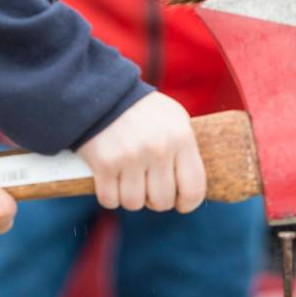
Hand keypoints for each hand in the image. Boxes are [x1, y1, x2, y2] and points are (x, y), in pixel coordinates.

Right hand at [77, 92, 205, 213]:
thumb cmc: (142, 110)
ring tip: (128, 179)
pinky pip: (109, 200)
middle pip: (162, 202)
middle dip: (154, 199)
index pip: (193, 188)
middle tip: (147, 185)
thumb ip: (185, 148)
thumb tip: (190, 184)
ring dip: (130, 196)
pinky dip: (108, 195)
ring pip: (134, 203)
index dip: (188, 203)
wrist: (102, 93)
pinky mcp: (104, 163)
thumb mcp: (173, 118)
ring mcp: (130, 157)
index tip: (180, 203)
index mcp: (180, 137)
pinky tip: (110, 179)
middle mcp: (158, 149)